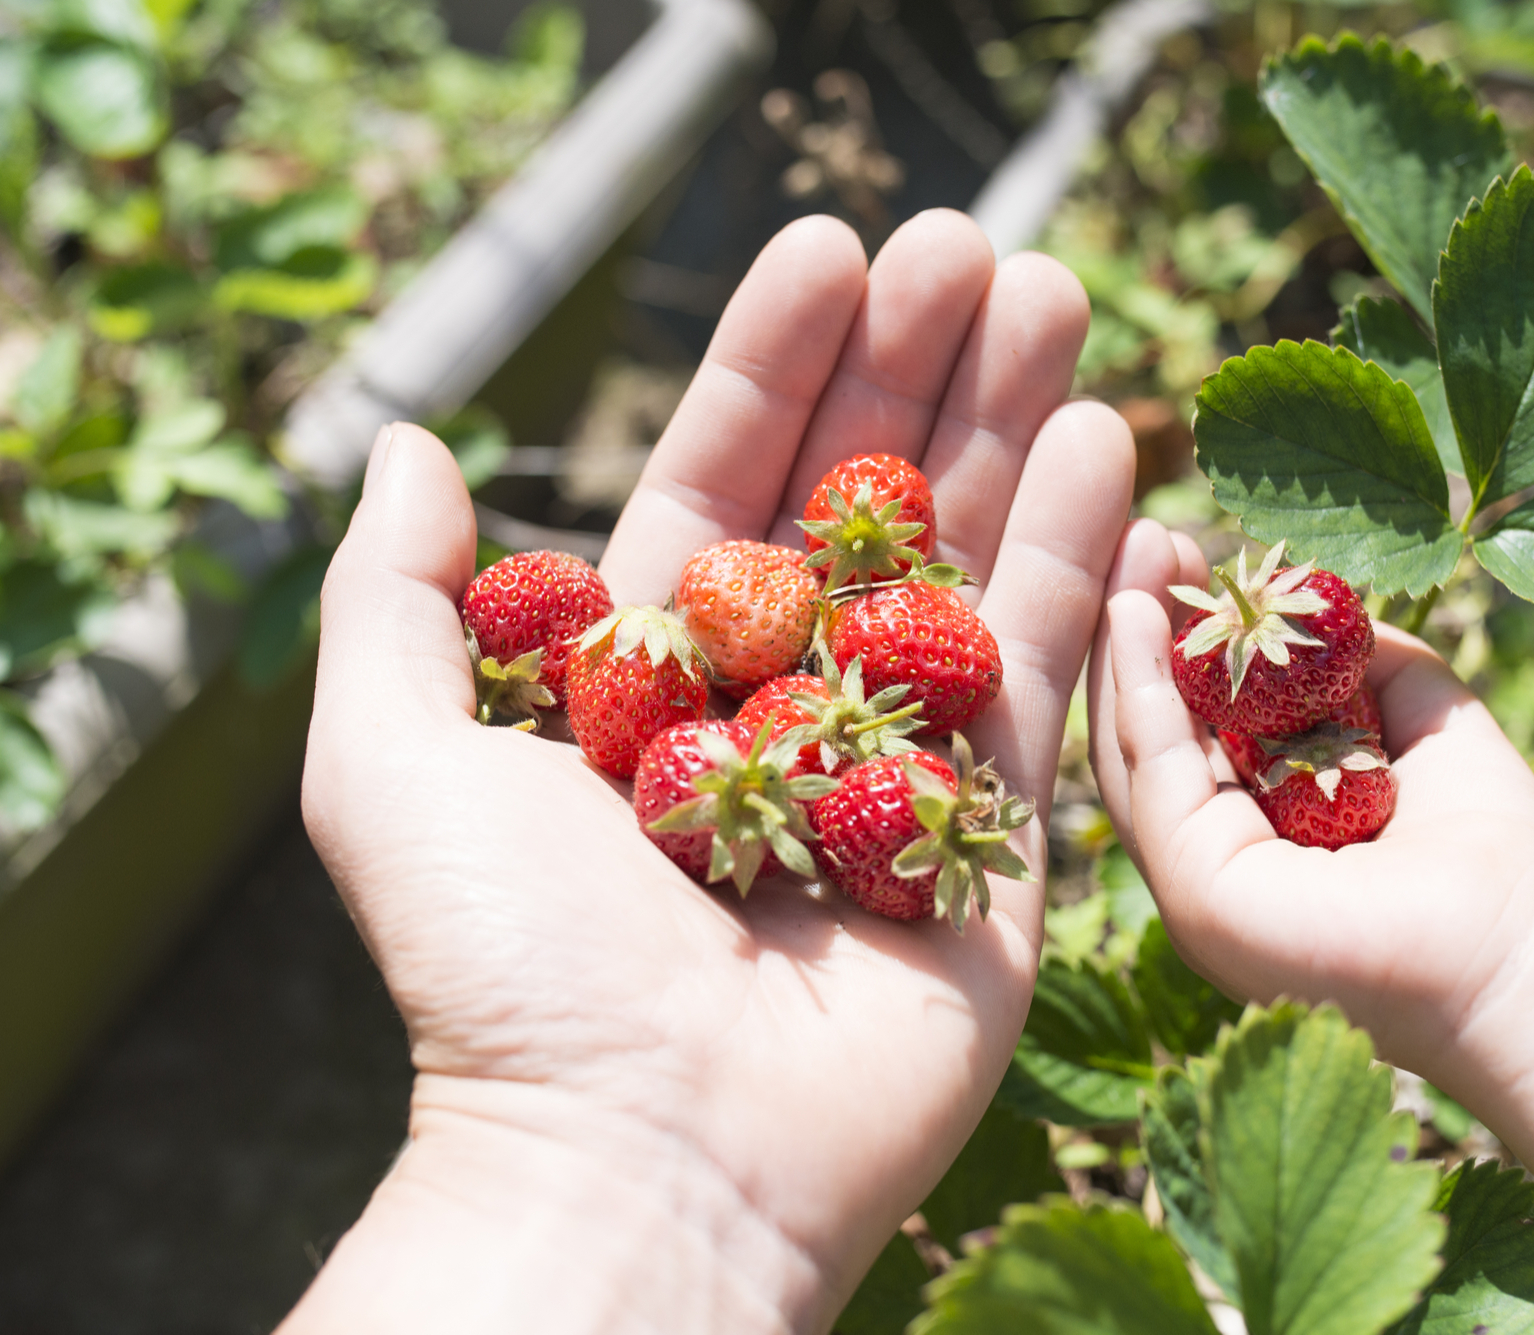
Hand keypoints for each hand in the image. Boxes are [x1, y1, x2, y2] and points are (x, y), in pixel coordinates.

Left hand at [292, 210, 1133, 1333]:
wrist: (646, 1161)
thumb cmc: (503, 973)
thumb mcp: (390, 762)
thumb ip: (396, 598)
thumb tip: (406, 444)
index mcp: (654, 682)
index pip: (725, 482)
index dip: (775, 364)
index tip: (830, 244)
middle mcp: (784, 710)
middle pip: (864, 505)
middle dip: (918, 369)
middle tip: (977, 243)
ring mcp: (900, 770)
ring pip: (967, 567)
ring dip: (1013, 427)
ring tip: (1056, 293)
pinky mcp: (998, 841)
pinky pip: (1045, 677)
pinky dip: (1077, 557)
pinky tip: (1105, 437)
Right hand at [1088, 520, 1533, 1334]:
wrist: (1529, 950)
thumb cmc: (1491, 848)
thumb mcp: (1420, 714)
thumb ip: (1361, 660)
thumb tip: (1315, 601)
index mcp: (1256, 830)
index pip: (1190, 723)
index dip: (1177, 634)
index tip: (1171, 550)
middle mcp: (1213, 862)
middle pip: (1144, 732)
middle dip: (1134, 628)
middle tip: (1133, 535)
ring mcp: (1196, 887)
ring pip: (1131, 754)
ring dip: (1122, 648)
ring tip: (1126, 554)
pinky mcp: (1199, 897)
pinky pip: (1154, 780)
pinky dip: (1140, 693)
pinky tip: (1137, 619)